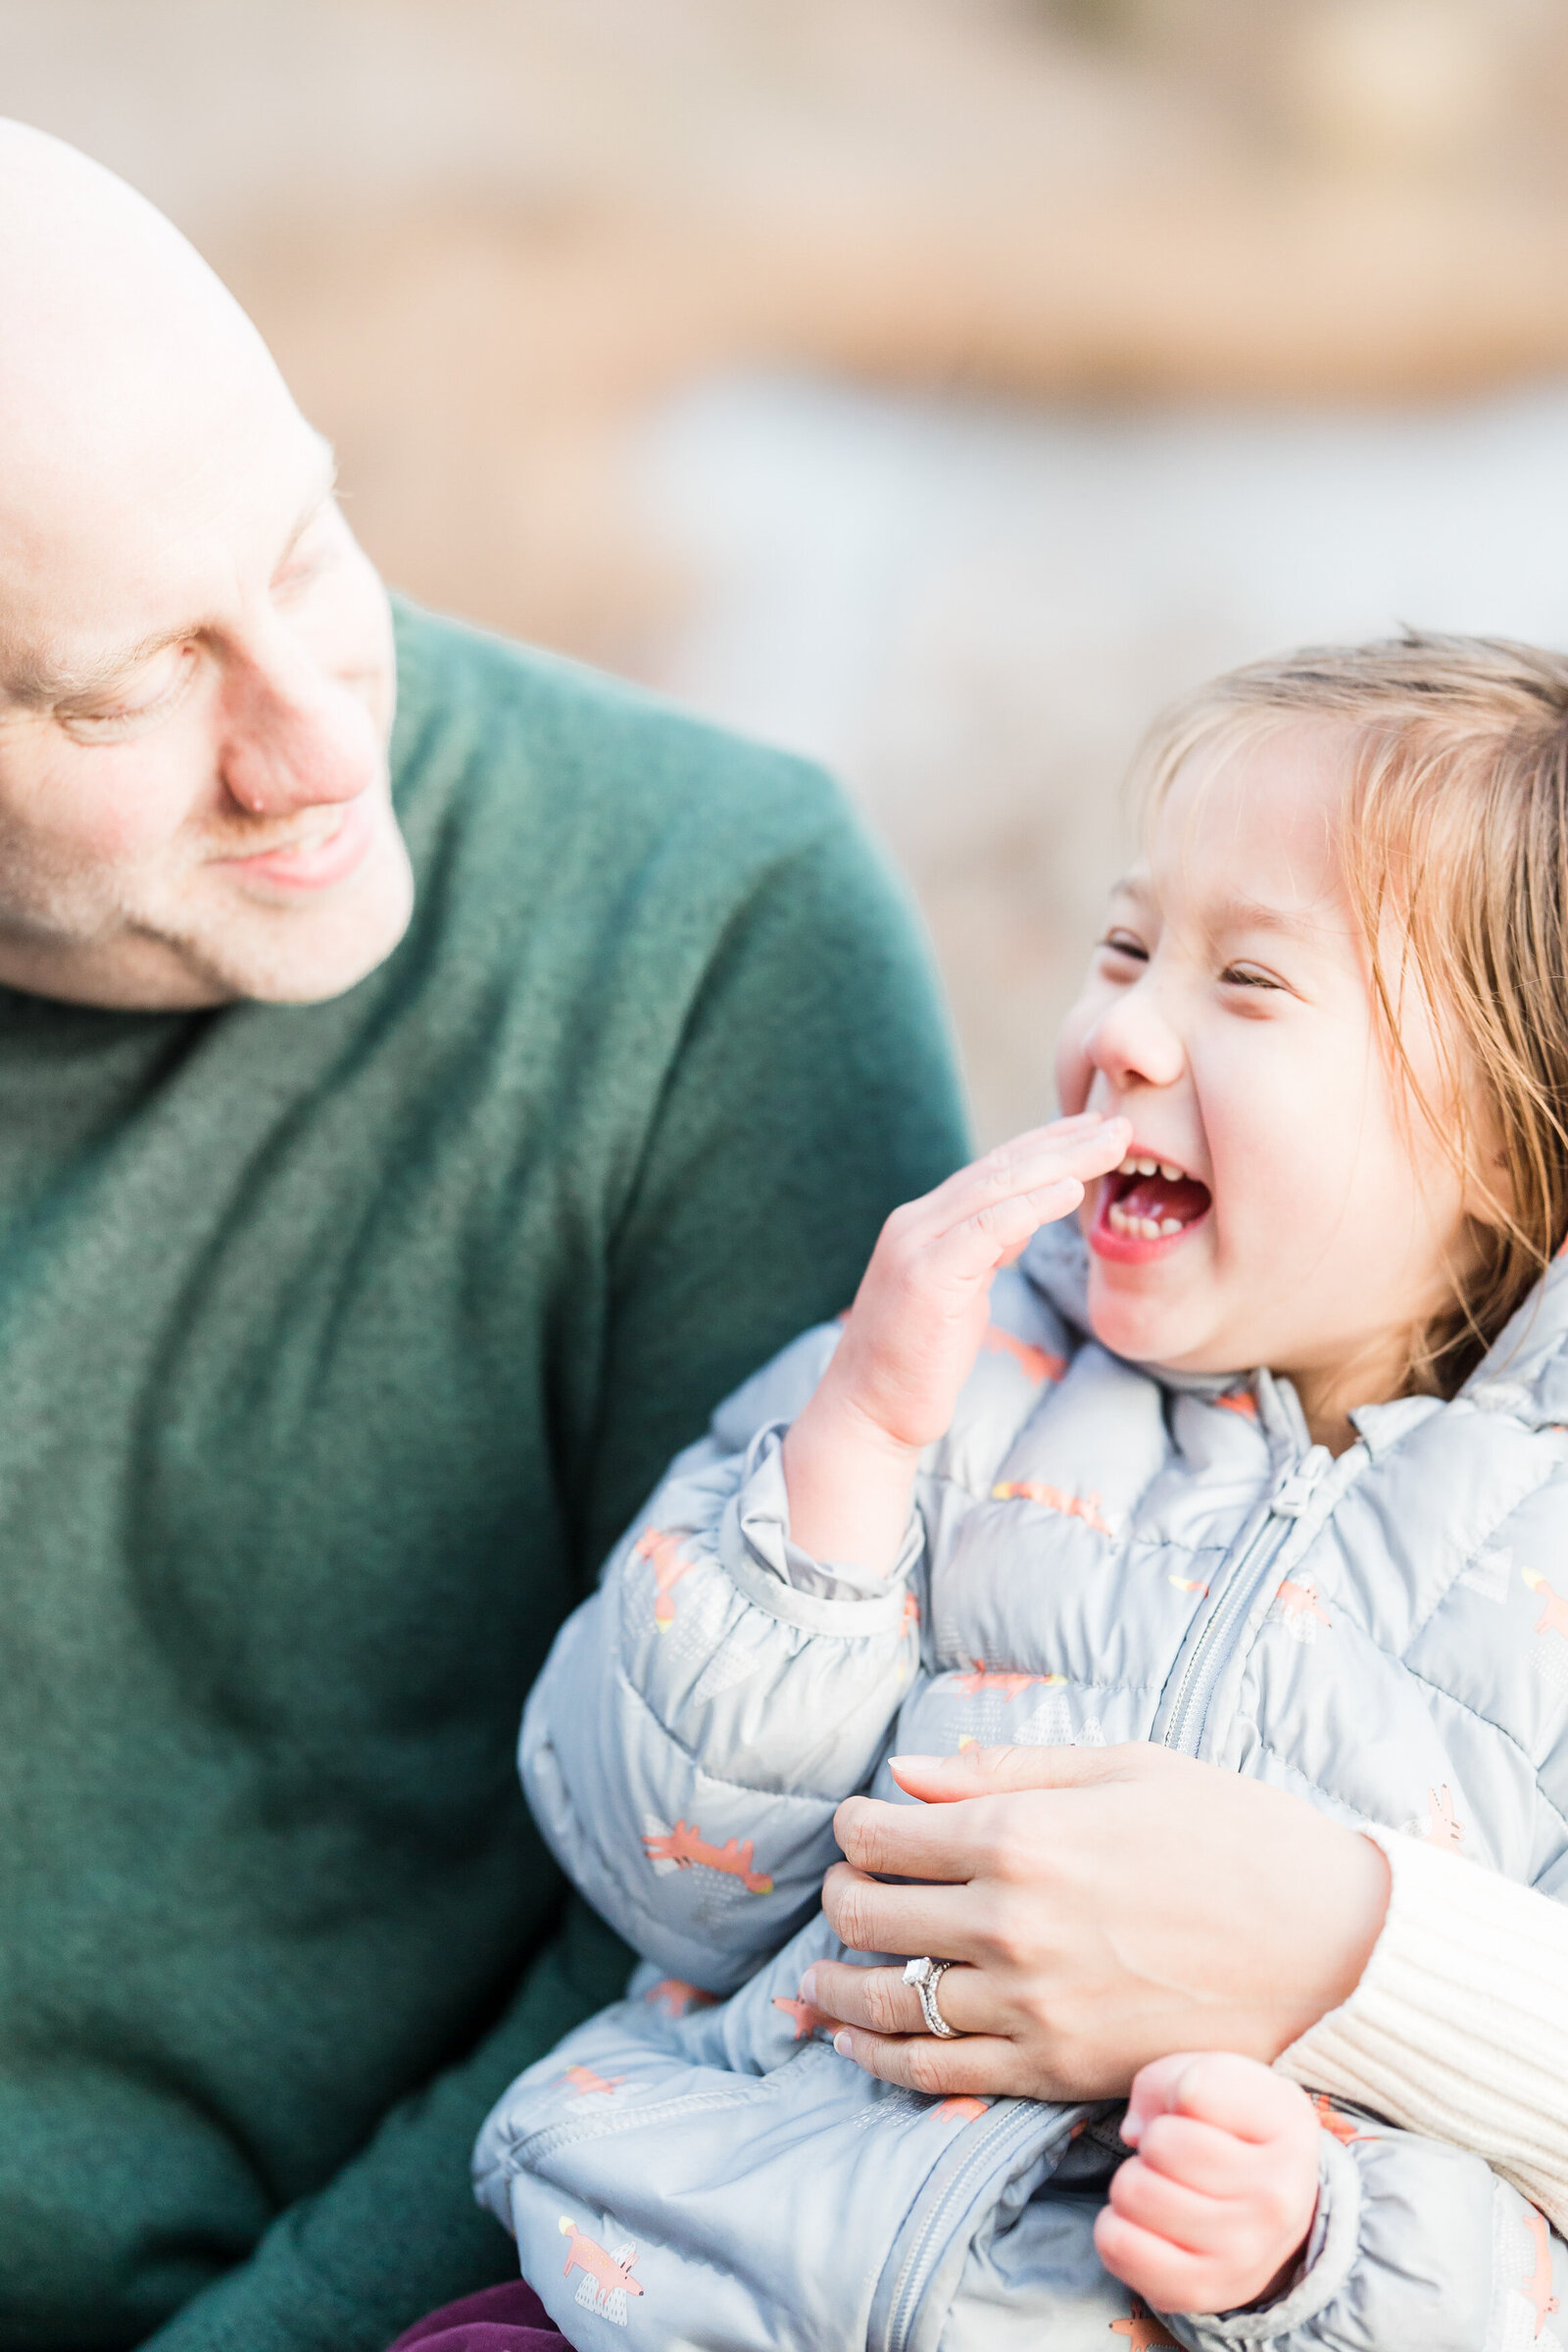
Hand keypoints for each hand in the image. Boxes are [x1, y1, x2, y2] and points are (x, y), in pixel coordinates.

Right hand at [782, 1113, 1128, 1571]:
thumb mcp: (960, 1291)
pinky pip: (986, 1229)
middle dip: (1064, 1141)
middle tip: (1120, 1122)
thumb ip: (986, 1250)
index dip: (1048, 1144)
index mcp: (926, 1223)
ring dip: (1061, 1162)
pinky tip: (1070, 1191)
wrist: (869, 1412)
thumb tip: (1024, 1219)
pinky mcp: (926, 1277)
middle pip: (1002, 1168)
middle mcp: (917, 1222)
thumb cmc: (918, 1360)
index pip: (995, 1169)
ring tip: (1111, 1145)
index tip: (1096, 1128)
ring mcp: (917, 1246)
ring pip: (997, 1188)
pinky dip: (1030, 1206)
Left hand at [801, 1744, 1388, 2099]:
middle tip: (849, 1891)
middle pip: (870, 1917)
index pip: (883, 1835)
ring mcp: (1031, 2007)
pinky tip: (856, 2041)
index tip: (862, 1826)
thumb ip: (1005, 1767)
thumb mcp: (1123, 1766)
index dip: (856, 1828)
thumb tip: (907, 1772)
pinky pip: (937, 2074)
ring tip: (821, 1978)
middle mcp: (1011, 1924)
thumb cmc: (1233, 1834)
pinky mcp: (1057, 2072)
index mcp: (1022, 1835)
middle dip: (844, 1899)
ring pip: (889, 2002)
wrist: (1332, 1945)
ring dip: (838, 1986)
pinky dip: (881, 2057)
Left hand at [1096, 2052, 1320, 2315]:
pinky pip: (1117, 2245)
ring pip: (1133, 2192)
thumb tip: (1134, 2133)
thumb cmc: (1235, 2127)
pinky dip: (1114, 2226)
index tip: (1198, 2109)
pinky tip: (1146, 2222)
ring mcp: (1242, 2253)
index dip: (1178, 2091)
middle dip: (1154, 2140)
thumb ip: (1169, 2079)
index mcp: (1288, 2128)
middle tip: (1178, 2156)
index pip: (1192, 2091)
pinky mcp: (1201, 2290)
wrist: (1276, 2207)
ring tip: (1165, 2186)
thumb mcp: (1219, 2076)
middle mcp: (1276, 2198)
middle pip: (1160, 2144)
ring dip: (1134, 2181)